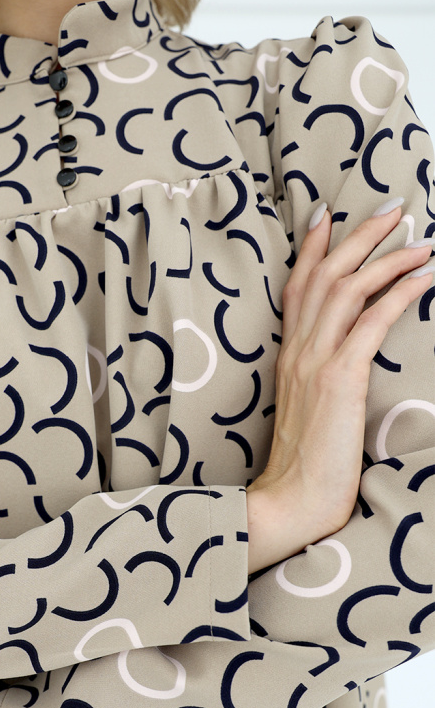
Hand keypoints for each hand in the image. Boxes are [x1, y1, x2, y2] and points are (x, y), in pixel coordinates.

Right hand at [246, 200, 432, 573]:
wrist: (292, 500)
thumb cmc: (303, 467)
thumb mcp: (306, 413)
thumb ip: (316, 381)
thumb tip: (343, 366)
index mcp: (287, 357)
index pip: (297, 289)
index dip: (312, 248)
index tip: (327, 214)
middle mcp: (297, 351)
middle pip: (325, 276)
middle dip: (359, 236)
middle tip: (393, 208)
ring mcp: (315, 362)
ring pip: (348, 288)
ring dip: (387, 257)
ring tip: (420, 239)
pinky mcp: (339, 379)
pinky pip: (372, 321)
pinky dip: (400, 293)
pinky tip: (425, 276)